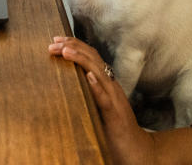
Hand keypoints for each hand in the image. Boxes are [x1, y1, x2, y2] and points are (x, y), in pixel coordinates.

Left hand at [48, 36, 152, 163]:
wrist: (137, 150)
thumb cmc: (115, 130)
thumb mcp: (99, 106)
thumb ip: (89, 92)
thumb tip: (70, 80)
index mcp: (107, 84)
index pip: (91, 57)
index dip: (75, 45)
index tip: (57, 41)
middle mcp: (112, 87)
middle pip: (93, 59)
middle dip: (73, 47)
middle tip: (54, 42)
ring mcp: (115, 100)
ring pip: (99, 73)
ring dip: (81, 60)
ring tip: (65, 51)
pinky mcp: (115, 115)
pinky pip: (106, 98)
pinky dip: (97, 86)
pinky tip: (87, 77)